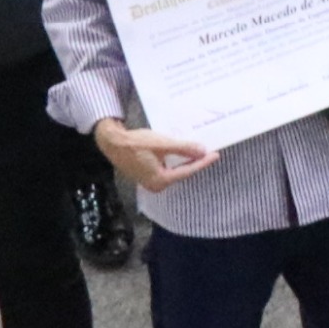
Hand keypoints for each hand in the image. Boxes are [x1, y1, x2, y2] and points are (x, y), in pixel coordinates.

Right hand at [91, 118, 214, 196]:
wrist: (113, 143)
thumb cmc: (136, 143)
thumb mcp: (162, 144)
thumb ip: (183, 149)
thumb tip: (202, 151)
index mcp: (160, 180)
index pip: (187, 171)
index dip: (202, 162)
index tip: (215, 154)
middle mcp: (156, 185)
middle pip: (182, 173)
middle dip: (195, 162)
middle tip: (210, 152)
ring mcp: (150, 181)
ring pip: (175, 171)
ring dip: (186, 161)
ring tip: (200, 151)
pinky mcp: (147, 174)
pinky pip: (167, 168)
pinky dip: (176, 161)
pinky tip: (183, 153)